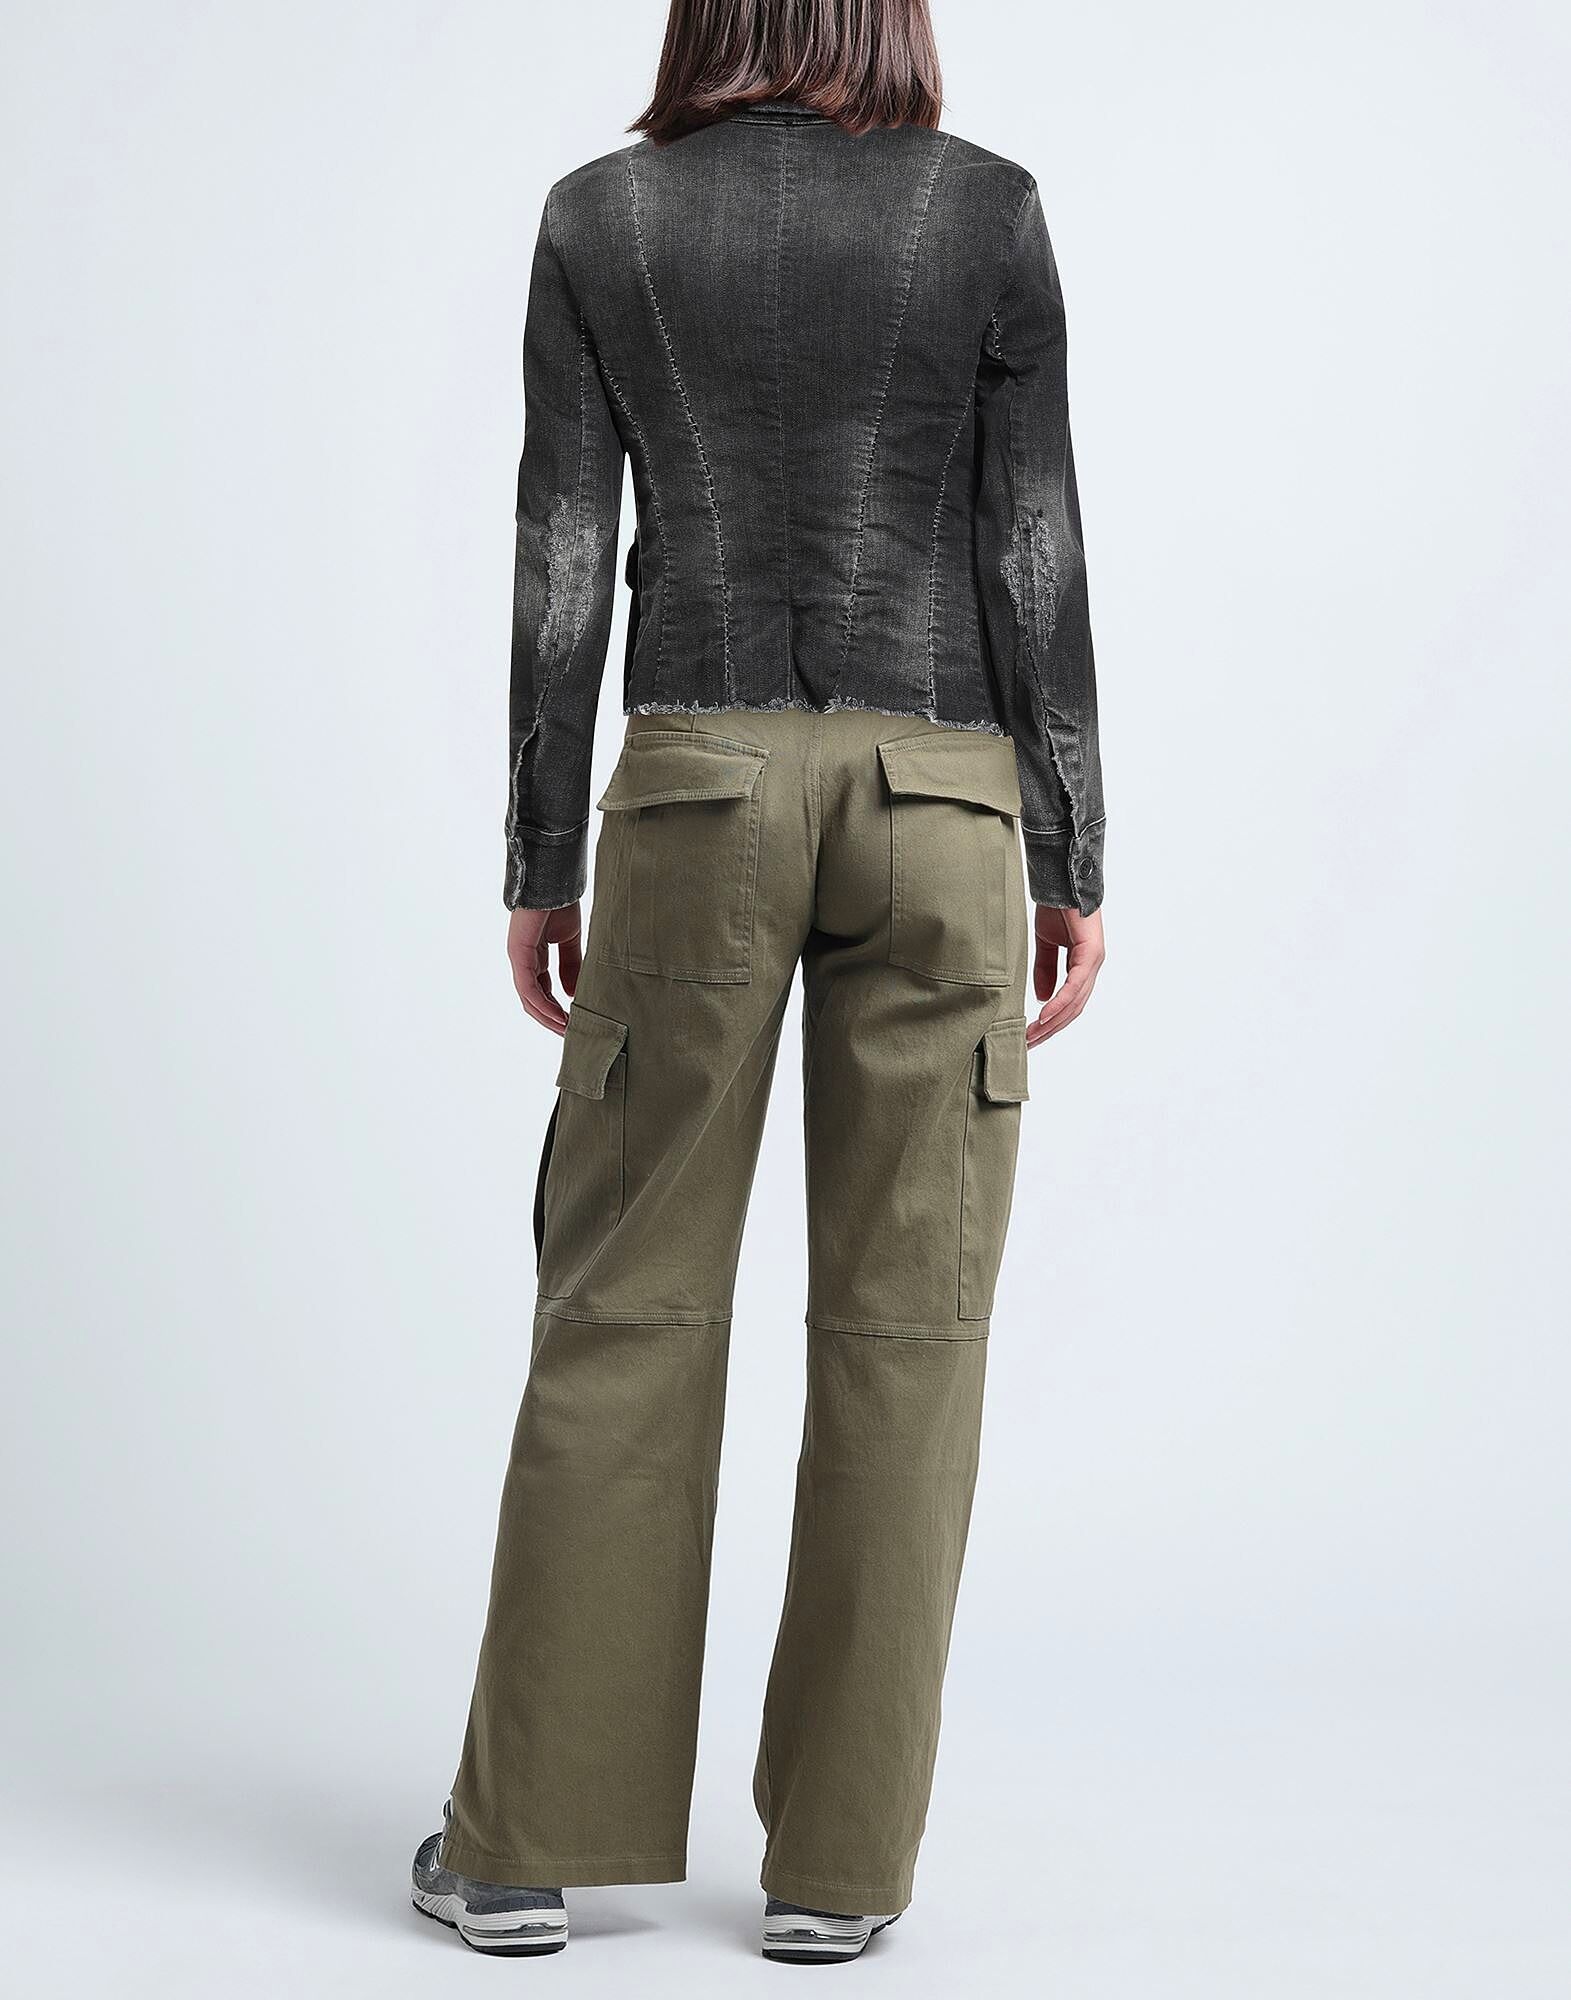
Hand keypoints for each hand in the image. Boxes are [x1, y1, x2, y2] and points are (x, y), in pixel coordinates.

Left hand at [507, 902, 582, 1034]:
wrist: (554, 880)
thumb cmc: (560, 904)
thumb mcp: (569, 940)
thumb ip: (570, 966)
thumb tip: (571, 994)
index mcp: (535, 956)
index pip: (543, 990)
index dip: (557, 1008)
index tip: (574, 1022)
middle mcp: (524, 960)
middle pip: (533, 999)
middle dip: (551, 1018)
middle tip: (570, 1033)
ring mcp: (519, 958)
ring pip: (529, 998)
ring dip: (547, 1017)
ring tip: (566, 1030)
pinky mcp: (519, 954)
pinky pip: (528, 988)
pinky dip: (543, 1005)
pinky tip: (558, 1016)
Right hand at [1028, 904, 1104, 1047]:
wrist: (1062, 881)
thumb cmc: (1056, 907)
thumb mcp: (1046, 943)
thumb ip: (1045, 969)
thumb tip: (1042, 998)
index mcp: (1082, 965)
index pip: (1069, 1002)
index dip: (1051, 1021)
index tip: (1032, 1035)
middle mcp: (1092, 966)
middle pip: (1073, 1008)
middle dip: (1050, 1029)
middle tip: (1029, 1043)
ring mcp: (1093, 961)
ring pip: (1075, 1002)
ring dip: (1053, 1022)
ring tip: (1033, 1035)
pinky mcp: (1090, 953)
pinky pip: (1074, 986)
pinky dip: (1060, 1003)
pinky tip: (1045, 1016)